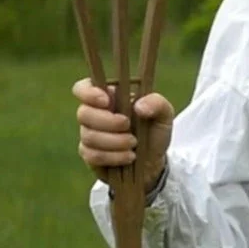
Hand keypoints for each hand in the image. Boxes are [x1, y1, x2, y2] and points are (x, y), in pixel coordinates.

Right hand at [73, 78, 173, 193]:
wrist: (154, 160)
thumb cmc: (155, 131)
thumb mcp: (164, 114)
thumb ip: (157, 103)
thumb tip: (139, 106)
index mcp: (110, 97)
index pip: (83, 87)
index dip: (88, 92)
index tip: (106, 101)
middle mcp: (95, 113)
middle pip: (83, 113)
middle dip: (107, 122)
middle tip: (128, 125)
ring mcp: (89, 134)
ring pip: (89, 136)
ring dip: (114, 141)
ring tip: (134, 143)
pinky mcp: (89, 155)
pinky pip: (92, 155)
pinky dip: (113, 157)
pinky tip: (129, 156)